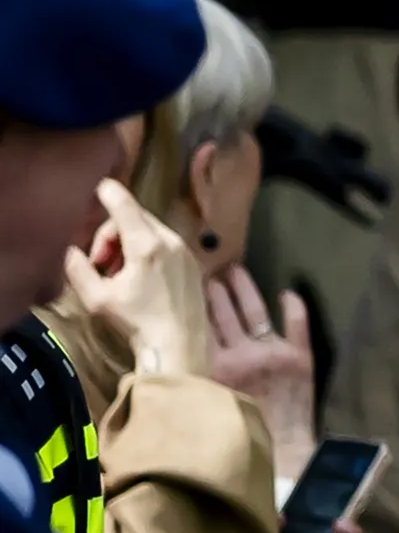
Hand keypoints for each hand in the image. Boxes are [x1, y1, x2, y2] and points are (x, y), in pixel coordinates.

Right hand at [66, 179, 213, 381]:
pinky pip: (166, 244)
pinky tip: (140, 278)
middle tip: (101, 262)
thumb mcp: (97, 298)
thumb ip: (78, 269)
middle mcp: (171, 241)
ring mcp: (187, 252)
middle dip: (112, 233)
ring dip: (129, 243)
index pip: (124, 205)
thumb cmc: (137, 322)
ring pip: (151, 230)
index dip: (108, 192)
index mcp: (147, 245)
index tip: (98, 186)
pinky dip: (148, 251)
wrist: (179, 346)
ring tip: (118, 273)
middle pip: (136, 218)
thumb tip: (70, 250)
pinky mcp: (194, 264)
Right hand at [205, 266, 320, 478]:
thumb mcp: (204, 407)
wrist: (281, 453)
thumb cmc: (238, 436)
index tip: (186, 289)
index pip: (201, 328)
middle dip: (215, 293)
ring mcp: (272, 352)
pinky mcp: (301, 357)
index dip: (195, 308)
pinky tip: (287, 292)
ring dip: (244, 290)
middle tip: (208, 273)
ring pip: (255, 312)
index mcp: (214, 366)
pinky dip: (294, 306)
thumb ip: (190, 383)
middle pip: (225, 315)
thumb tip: (166, 364)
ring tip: (234, 270)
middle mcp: (241, 353)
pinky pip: (297, 324)